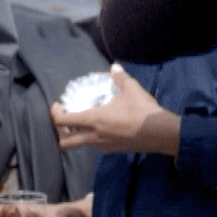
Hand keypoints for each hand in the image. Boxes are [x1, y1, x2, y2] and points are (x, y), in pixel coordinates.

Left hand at [50, 65, 179, 154]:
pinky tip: (103, 128)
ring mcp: (103, 145)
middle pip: (65, 143)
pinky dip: (92, 138)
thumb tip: (115, 67)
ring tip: (84, 122)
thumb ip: (120, 77)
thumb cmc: (143, 111)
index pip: (62, 121)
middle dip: (60, 132)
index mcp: (93, 120)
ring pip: (81, 145)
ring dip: (77, 135)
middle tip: (65, 121)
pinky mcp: (113, 150)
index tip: (58, 106)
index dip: (55, 114)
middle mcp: (94, 136)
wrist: (161, 133)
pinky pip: (96, 146)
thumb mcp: (131, 89)